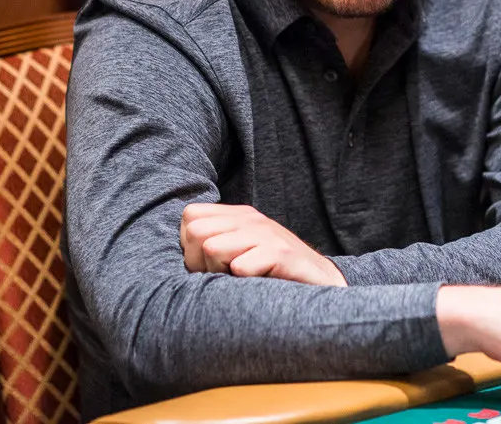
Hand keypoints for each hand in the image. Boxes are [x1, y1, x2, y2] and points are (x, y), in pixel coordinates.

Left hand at [180, 203, 346, 285]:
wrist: (322, 283)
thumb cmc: (273, 276)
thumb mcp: (240, 255)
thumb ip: (212, 248)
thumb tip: (177, 255)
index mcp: (238, 216)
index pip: (190, 216)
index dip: (190, 246)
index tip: (210, 265)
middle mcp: (251, 219)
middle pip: (196, 232)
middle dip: (200, 262)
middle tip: (223, 276)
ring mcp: (267, 234)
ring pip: (213, 248)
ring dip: (221, 273)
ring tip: (239, 281)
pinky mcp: (281, 253)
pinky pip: (240, 267)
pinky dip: (243, 282)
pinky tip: (258, 284)